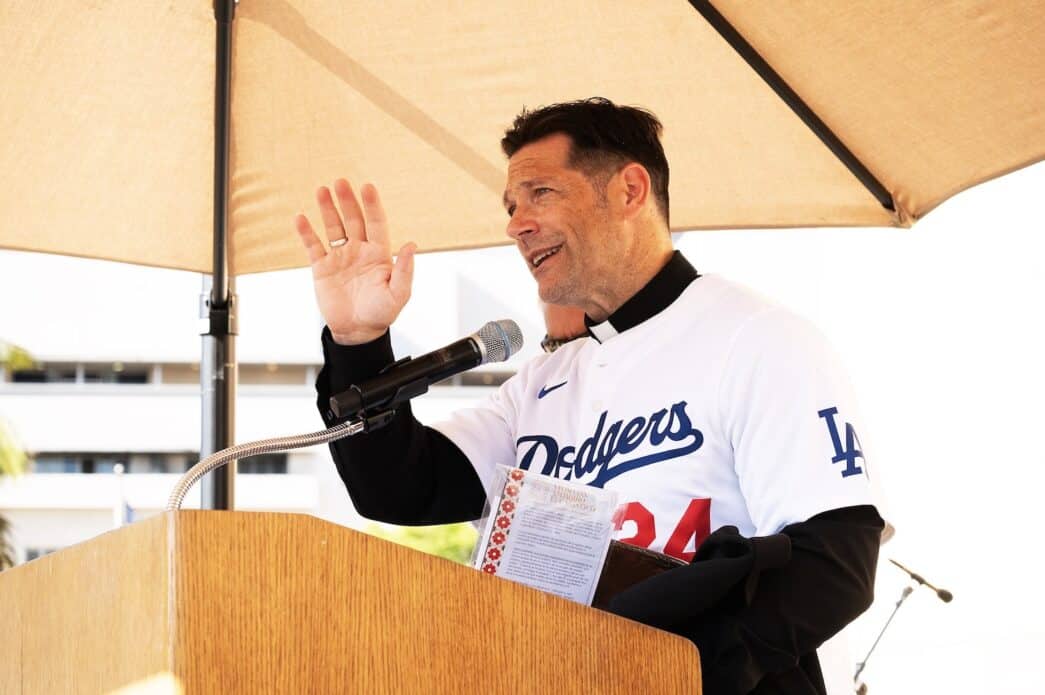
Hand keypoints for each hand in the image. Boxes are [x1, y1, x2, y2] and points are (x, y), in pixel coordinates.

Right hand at [295, 179, 415, 344]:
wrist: (357, 332)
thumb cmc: (381, 314)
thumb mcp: (398, 294)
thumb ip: (404, 270)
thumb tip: (411, 244)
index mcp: (379, 254)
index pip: (376, 223)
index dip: (372, 205)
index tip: (367, 187)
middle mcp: (359, 250)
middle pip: (353, 219)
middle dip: (347, 201)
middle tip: (341, 182)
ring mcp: (340, 257)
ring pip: (333, 227)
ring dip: (327, 209)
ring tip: (322, 190)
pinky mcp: (322, 267)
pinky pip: (313, 246)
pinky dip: (306, 233)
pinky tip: (300, 218)